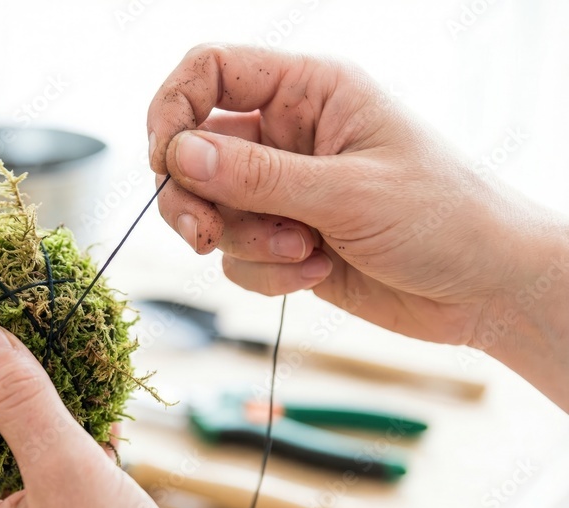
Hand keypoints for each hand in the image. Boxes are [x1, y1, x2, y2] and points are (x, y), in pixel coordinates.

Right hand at [147, 44, 568, 408]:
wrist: (488, 289)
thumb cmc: (445, 218)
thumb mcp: (348, 193)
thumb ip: (257, 176)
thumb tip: (178, 154)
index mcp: (310, 91)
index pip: (210, 72)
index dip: (173, 109)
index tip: (165, 161)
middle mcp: (288, 135)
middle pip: (194, 150)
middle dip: (193, 197)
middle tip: (203, 235)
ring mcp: (284, 191)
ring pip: (212, 211)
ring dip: (246, 243)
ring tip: (302, 252)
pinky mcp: (284, 240)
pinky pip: (237, 257)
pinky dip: (266, 273)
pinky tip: (316, 272)